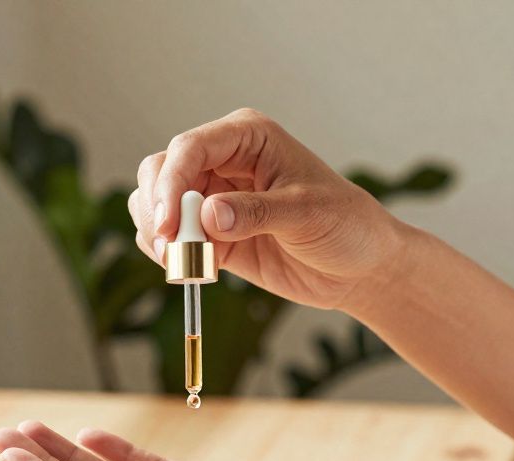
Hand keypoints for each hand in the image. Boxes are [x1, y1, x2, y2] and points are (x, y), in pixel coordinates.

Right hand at [129, 108, 406, 310]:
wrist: (359, 267)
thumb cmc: (346, 225)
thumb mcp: (307, 214)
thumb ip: (256, 213)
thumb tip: (208, 216)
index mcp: (247, 137)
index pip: (189, 149)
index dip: (170, 185)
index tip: (169, 226)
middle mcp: (222, 161)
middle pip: (160, 171)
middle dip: (158, 209)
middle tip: (173, 249)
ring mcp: (211, 196)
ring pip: (154, 203)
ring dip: (158, 234)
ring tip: (187, 263)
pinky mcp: (208, 232)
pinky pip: (167, 237)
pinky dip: (167, 253)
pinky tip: (192, 268)